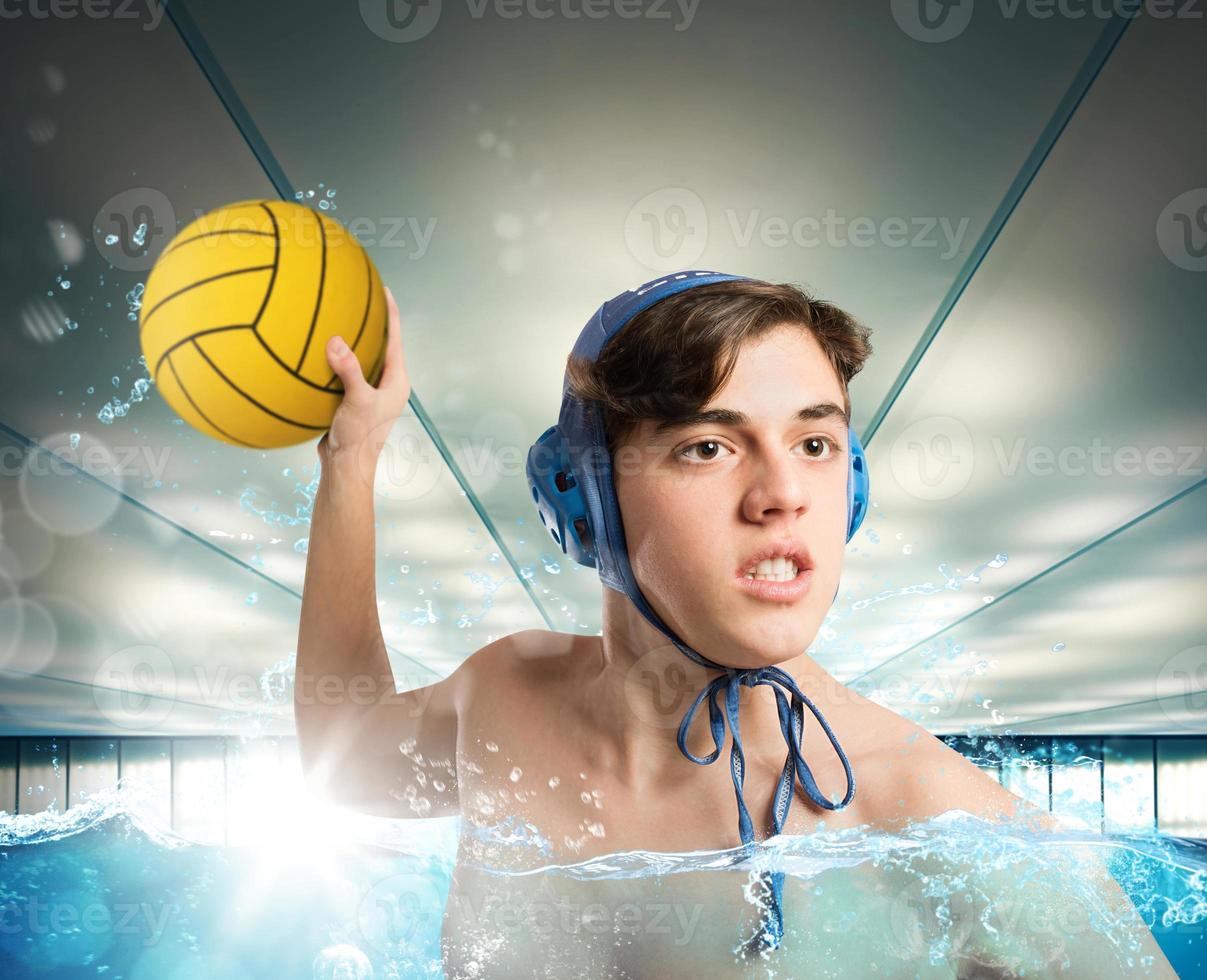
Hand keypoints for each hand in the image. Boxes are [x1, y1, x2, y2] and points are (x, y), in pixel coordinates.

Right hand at [317, 285, 409, 467]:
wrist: (345, 468)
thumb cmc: (359, 438)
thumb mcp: (357, 401)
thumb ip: (349, 370)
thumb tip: (336, 341)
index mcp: (397, 381)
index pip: (395, 338)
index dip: (390, 311)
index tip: (383, 289)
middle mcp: (386, 384)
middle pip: (380, 343)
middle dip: (371, 321)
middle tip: (359, 295)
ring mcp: (368, 391)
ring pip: (360, 358)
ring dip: (350, 340)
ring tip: (336, 315)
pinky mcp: (350, 399)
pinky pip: (342, 371)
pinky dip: (331, 359)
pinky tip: (313, 350)